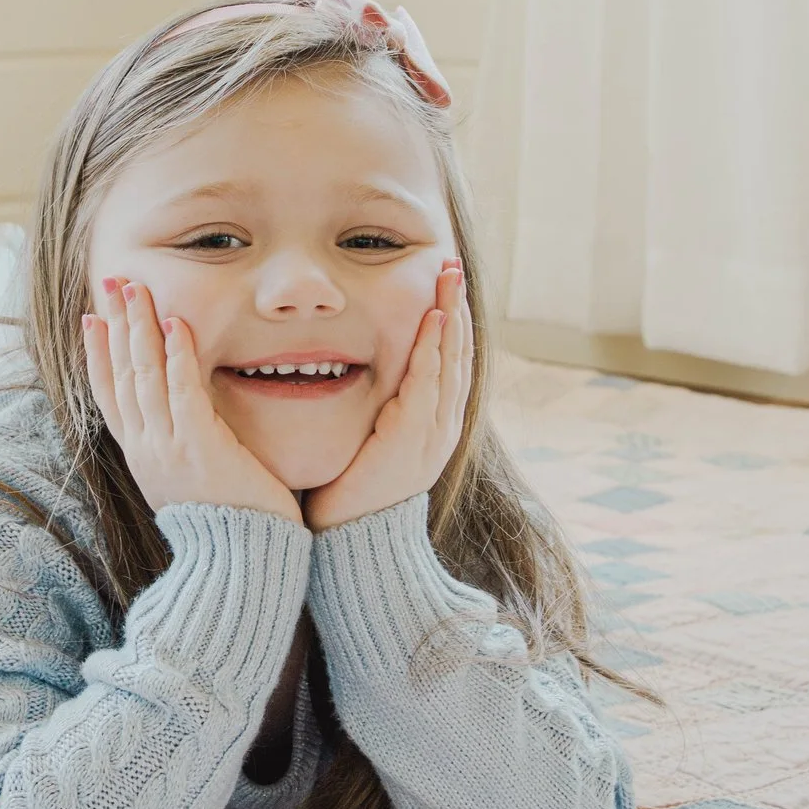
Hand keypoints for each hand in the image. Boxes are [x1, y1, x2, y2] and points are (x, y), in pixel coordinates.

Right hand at [83, 278, 301, 523]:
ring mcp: (168, 448)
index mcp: (142, 459)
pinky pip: (182, 391)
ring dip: (140, 327)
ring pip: (145, 376)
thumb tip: (183, 430)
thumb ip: (180, 452)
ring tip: (137, 288)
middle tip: (112, 283)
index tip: (92, 320)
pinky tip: (176, 324)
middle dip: (116, 325)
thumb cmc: (229, 527)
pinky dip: (177, 355)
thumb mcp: (189, 486)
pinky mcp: (198, 447)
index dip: (99, 355)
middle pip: (123, 376)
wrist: (240, 564)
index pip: (110, 397)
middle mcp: (147, 450)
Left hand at [305, 259, 470, 530]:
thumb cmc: (351, 493)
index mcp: (433, 424)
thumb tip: (355, 371)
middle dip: (455, 306)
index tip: (443, 282)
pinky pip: (428, 386)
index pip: (448, 361)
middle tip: (452, 264)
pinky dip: (433, 350)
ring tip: (448, 277)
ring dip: (450, 316)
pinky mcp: (414, 440)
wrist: (352, 544)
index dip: (449, 320)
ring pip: (449, 363)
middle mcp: (441, 426)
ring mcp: (433, 433)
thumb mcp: (371, 440)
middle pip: (457, 354)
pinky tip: (433, 320)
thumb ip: (377, 409)